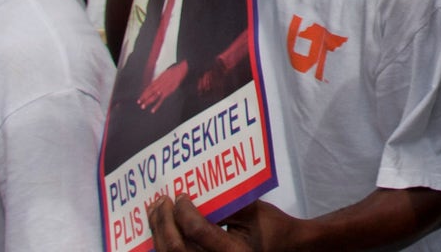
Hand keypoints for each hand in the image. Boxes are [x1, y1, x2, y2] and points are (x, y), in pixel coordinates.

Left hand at [139, 60, 188, 112]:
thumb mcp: (164, 74)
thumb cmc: (172, 72)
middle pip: (149, 93)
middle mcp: (158, 86)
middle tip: (138, 102)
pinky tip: (153, 110)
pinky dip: (156, 106)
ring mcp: (162, 89)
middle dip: (143, 98)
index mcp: (157, 81)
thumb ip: (159, 79)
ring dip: (147, 102)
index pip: (148, 88)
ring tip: (143, 106)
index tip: (140, 97)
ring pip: (153, 97)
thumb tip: (156, 81)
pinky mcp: (166, 93)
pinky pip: (160, 101)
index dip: (144, 93)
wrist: (178, 71)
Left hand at [150, 194, 300, 250]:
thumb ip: (226, 203)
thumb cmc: (270, 228)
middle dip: (163, 222)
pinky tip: (160, 228)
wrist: (284, 248)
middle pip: (176, 248)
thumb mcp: (253, 211)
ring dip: (158, 232)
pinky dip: (162, 243)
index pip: (198, 231)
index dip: (184, 211)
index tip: (180, 195)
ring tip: (156, 211)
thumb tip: (192, 194)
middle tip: (162, 201)